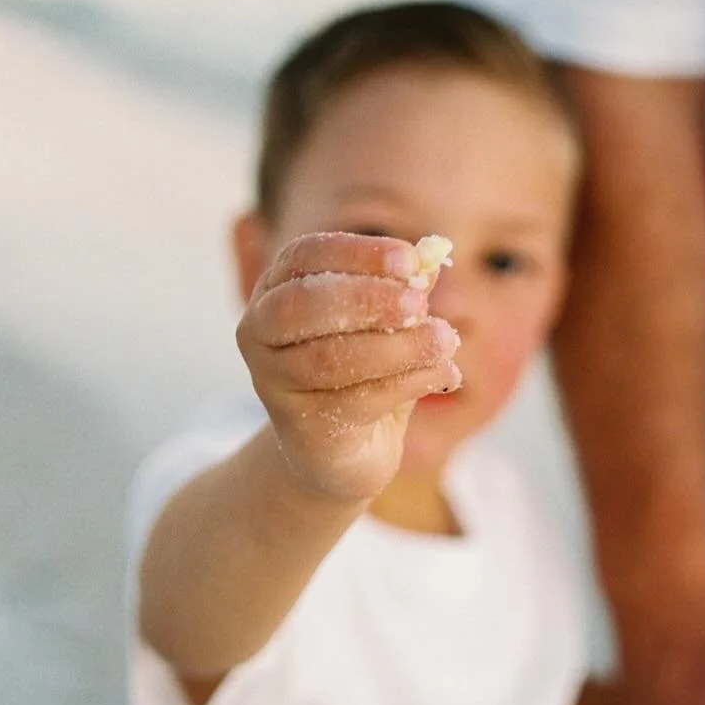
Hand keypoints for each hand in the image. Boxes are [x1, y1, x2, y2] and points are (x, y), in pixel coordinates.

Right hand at [237, 231, 459, 502]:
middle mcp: (259, 331)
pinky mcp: (299, 427)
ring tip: (445, 341)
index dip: (357, 253)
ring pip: (329, 358)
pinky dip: (407, 383)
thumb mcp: (390, 323)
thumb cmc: (366, 372)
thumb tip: (432, 258)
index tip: (409, 259)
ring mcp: (272, 382)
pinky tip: (444, 375)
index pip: (305, 255)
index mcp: (277, 288)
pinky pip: (354, 401)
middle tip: (419, 304)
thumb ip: (405, 291)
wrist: (348, 452)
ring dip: (396, 347)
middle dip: (367, 298)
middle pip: (303, 303)